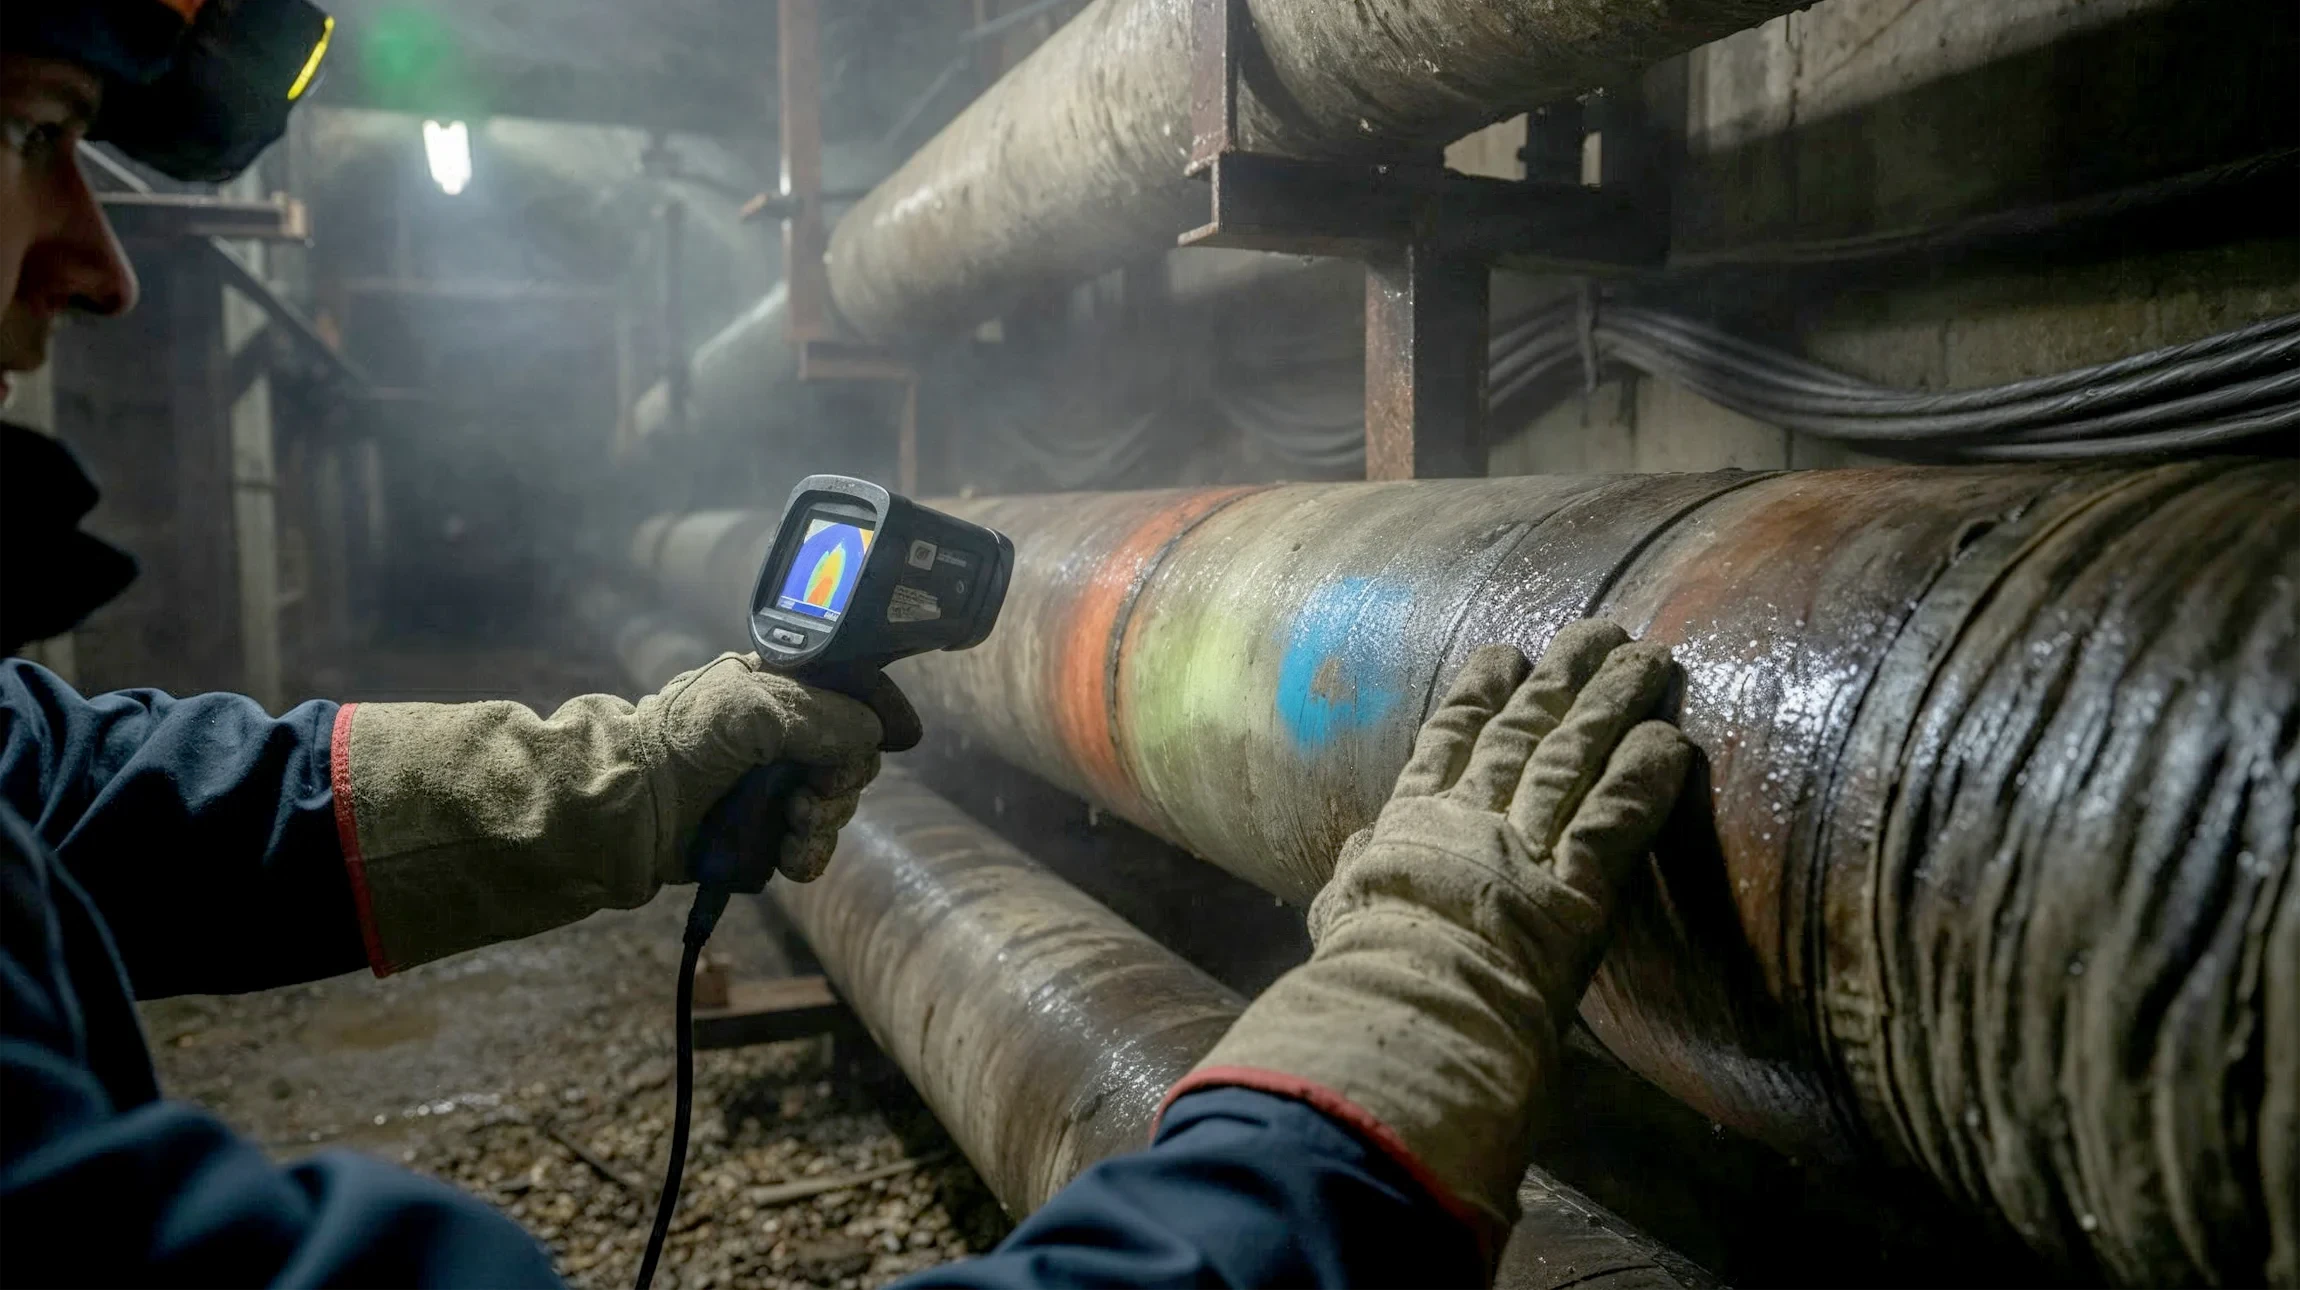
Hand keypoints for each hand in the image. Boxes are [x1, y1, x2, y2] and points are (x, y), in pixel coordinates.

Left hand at [643, 654, 912, 881]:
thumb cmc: (683, 743)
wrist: (629, 809)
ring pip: (836, 806)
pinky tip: (786, 855)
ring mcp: (774, 787)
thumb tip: (874, 732)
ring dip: (823, 822)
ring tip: (792, 825)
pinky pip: (812, 846)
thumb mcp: (753, 709)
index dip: (878, 713)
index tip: (901, 736)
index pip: (851, 694)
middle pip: (851, 759)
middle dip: (842, 781)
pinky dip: (808, 854)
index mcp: (779, 688)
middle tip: (811, 794)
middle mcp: (782, 735)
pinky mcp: (764, 833)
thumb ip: (821, 715)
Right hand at [1163, 620, 1691, 1242]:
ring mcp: (1525, 847)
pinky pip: (1617, 819)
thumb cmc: (1362, 975)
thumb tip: (1356, 849)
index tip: (1504, 652)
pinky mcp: (1576, 888)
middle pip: (1525, 733)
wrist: (1402, 1011)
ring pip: (1575, 759)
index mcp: (1411, 825)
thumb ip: (1350, 875)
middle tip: (1598, 630)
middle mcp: (1472, 820)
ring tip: (1648, 659)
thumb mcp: (1338, 915)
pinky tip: (1673, 741)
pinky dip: (1645, 778)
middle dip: (1562, 678)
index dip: (1478, 694)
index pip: (1448, 743)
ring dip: (1613, 706)